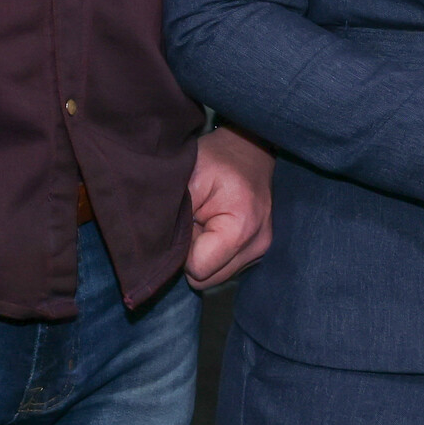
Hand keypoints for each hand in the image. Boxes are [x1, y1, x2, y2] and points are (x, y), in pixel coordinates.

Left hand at [184, 126, 273, 289]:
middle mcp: (259, 245)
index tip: (188, 219)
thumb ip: (175, 220)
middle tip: (195, 219)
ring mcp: (263, 250)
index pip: (197, 270)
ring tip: (206, 220)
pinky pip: (226, 267)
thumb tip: (160, 256)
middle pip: (207, 280)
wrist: (251, 145)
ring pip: (215, 277)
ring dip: (204, 254)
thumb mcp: (189, 180)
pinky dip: (216, 253)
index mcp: (242, 228)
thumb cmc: (217, 159)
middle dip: (193, 254)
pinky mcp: (261, 251)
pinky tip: (217, 227)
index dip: (183, 247)